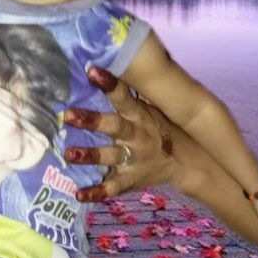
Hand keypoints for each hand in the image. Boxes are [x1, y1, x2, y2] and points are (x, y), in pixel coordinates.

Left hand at [64, 66, 178, 201]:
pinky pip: (113, 187)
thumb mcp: (152, 108)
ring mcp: (134, 159)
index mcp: (140, 115)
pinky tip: (79, 194)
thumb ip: (130, 94)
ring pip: (110, 156)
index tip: (92, 71)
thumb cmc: (160, 127)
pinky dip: (96, 192)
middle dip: (92, 121)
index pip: (125, 97)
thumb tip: (109, 62)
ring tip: (70, 154)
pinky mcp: (131, 178)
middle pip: (114, 126)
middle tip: (68, 115)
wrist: (188, 161)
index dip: (110, 84)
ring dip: (90, 155)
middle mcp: (136, 136)